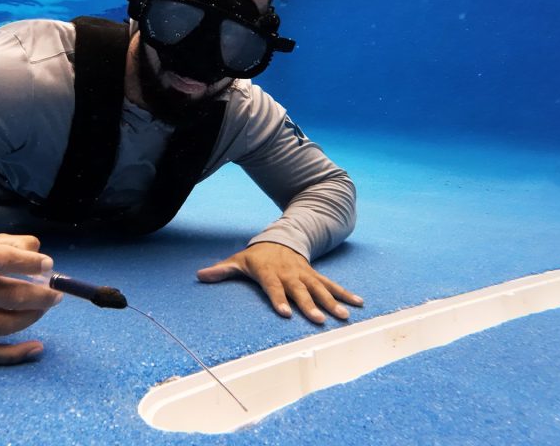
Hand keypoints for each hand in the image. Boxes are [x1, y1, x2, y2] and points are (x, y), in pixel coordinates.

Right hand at [0, 234, 62, 364]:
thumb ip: (15, 244)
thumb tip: (38, 255)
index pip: (1, 259)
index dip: (29, 263)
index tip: (48, 266)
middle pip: (8, 296)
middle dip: (40, 297)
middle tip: (56, 295)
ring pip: (4, 325)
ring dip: (31, 318)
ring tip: (43, 309)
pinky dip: (17, 354)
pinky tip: (37, 347)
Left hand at [196, 242, 362, 323]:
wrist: (280, 239)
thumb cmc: (256, 257)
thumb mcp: (238, 261)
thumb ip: (222, 270)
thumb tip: (200, 275)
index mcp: (269, 272)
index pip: (273, 287)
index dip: (279, 299)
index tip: (285, 313)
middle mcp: (290, 273)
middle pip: (300, 291)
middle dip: (310, 305)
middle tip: (318, 320)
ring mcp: (305, 274)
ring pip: (320, 288)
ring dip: (332, 302)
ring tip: (344, 316)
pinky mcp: (316, 276)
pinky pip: (332, 285)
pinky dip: (346, 293)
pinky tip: (359, 303)